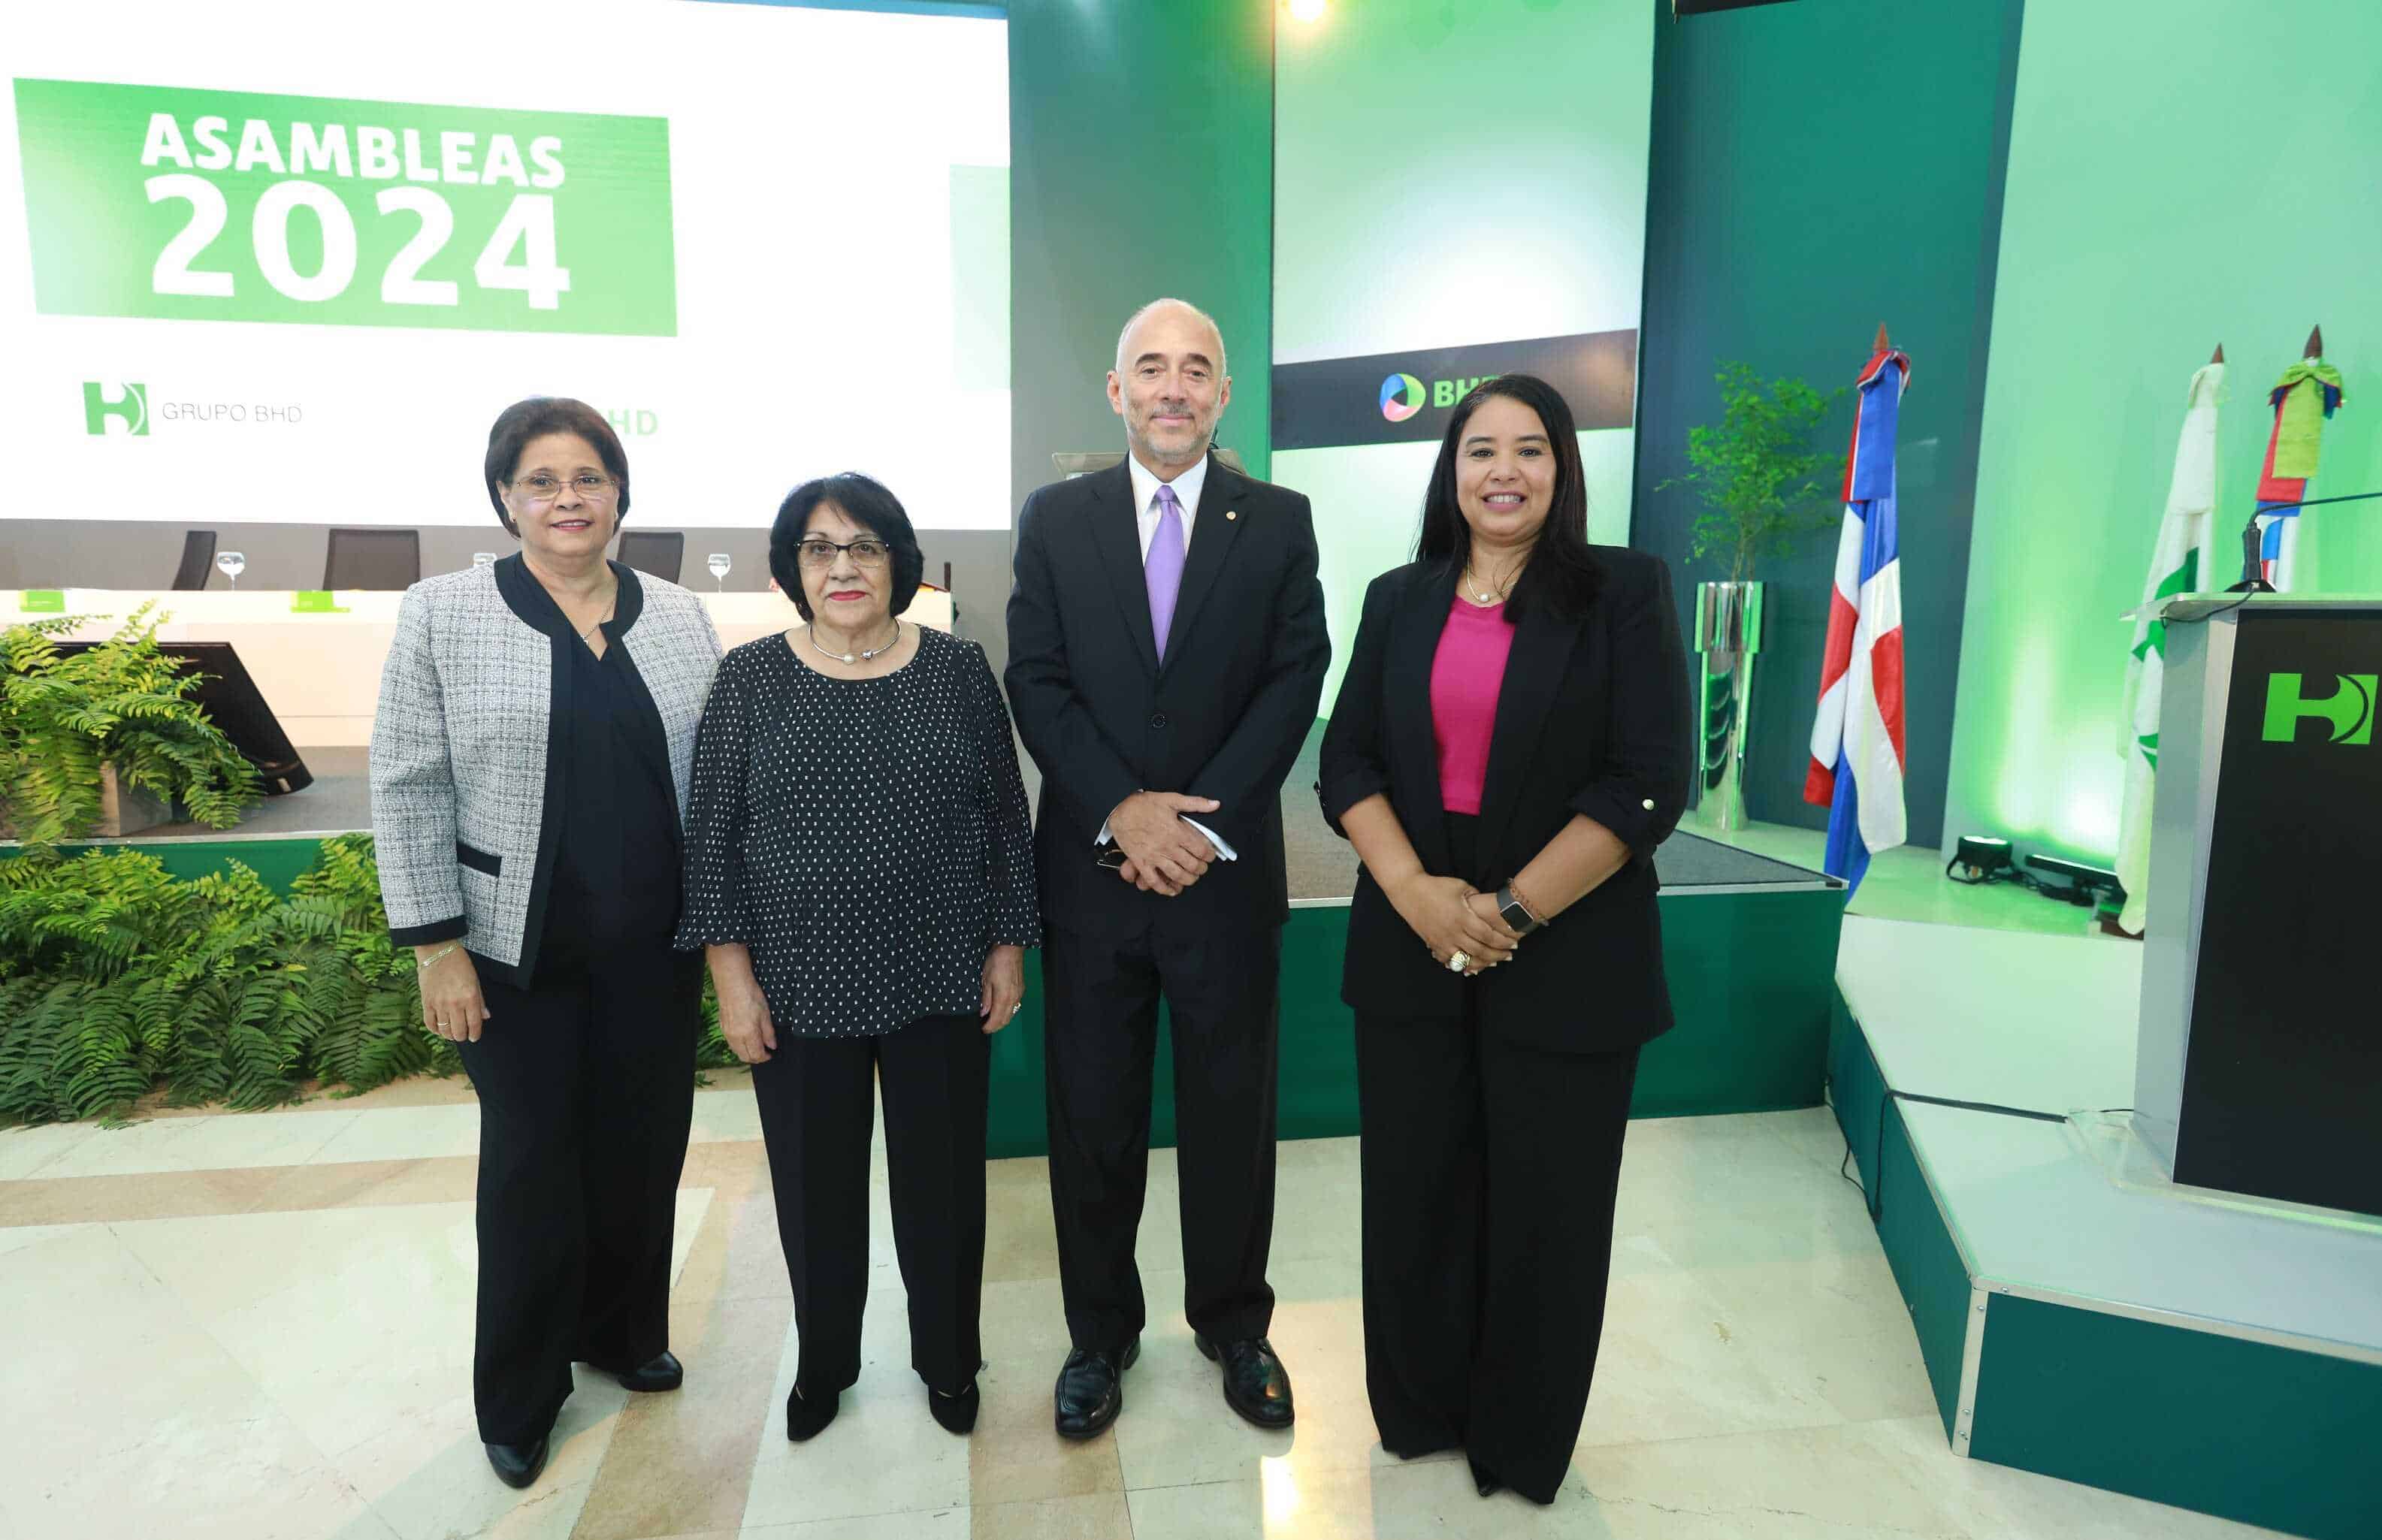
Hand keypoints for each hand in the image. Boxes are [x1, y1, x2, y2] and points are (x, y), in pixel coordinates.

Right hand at [417, 945, 489, 1041]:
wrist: (438, 952)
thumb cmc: (460, 964)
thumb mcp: (475, 980)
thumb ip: (480, 1000)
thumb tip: (485, 1017)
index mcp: (470, 997)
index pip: (474, 1024)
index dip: (475, 1034)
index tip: (474, 1037)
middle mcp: (454, 1003)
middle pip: (458, 1031)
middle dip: (462, 1037)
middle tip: (463, 1035)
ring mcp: (439, 1004)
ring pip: (444, 1030)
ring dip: (449, 1035)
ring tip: (452, 1034)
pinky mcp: (426, 1003)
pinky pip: (430, 1023)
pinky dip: (435, 1030)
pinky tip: (439, 1029)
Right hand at [716, 979, 777, 1063]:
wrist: (732, 983)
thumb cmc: (750, 995)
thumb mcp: (765, 1014)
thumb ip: (769, 1033)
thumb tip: (772, 1045)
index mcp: (748, 1034)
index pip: (756, 1055)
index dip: (765, 1057)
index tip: (771, 1054)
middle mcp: (736, 1037)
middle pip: (745, 1057)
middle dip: (756, 1058)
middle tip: (764, 1052)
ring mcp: (727, 1033)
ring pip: (737, 1051)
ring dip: (747, 1052)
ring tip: (756, 1045)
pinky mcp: (723, 1027)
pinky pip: (731, 1043)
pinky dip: (739, 1046)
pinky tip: (746, 1038)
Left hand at [979, 944, 1025, 1033]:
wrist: (1011, 948)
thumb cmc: (996, 962)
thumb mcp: (986, 980)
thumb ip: (986, 999)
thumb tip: (984, 1012)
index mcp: (1003, 998)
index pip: (997, 1020)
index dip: (989, 1027)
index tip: (983, 1029)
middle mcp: (1014, 999)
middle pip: (1006, 1020)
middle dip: (996, 1027)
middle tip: (987, 1027)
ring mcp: (1019, 995)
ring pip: (1012, 1014)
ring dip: (1003, 1020)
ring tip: (993, 1020)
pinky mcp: (1021, 990)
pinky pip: (1015, 1006)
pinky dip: (1008, 1012)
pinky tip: (1001, 1009)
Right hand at [1109, 791, 1221, 895]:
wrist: (1119, 810)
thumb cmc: (1144, 805)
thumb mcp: (1171, 799)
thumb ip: (1195, 803)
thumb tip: (1216, 804)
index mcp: (1177, 832)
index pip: (1201, 850)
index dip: (1209, 855)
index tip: (1210, 856)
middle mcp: (1167, 847)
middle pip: (1192, 865)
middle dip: (1201, 869)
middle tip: (1202, 867)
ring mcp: (1154, 856)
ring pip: (1177, 875)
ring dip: (1188, 880)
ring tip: (1192, 878)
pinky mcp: (1142, 863)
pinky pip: (1154, 881)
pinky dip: (1164, 889)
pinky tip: (1172, 890)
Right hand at [1389, 875, 1519, 975]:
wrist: (1409, 892)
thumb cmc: (1436, 886)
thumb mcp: (1460, 886)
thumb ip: (1476, 897)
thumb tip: (1488, 906)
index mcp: (1461, 916)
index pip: (1487, 935)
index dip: (1503, 941)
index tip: (1514, 943)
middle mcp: (1452, 932)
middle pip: (1480, 950)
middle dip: (1498, 955)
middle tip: (1509, 955)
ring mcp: (1442, 940)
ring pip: (1466, 959)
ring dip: (1483, 963)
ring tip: (1494, 963)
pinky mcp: (1433, 944)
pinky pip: (1450, 960)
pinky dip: (1462, 964)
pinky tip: (1471, 965)